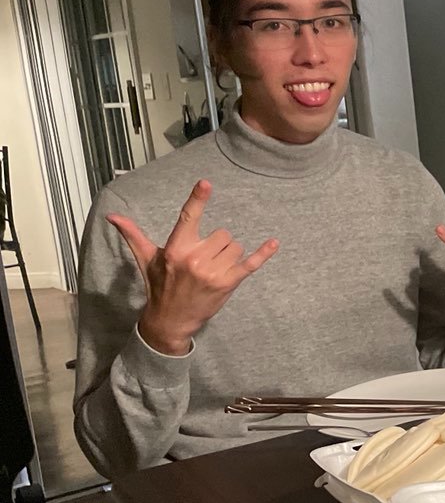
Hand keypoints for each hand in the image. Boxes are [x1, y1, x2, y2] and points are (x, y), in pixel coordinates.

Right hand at [107, 180, 278, 355]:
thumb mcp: (146, 259)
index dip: (198, 199)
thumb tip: (113, 216)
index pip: (189, 217)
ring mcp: (214, 272)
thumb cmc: (159, 285)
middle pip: (222, 233)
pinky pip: (251, 263)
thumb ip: (133, 235)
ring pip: (235, 246)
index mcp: (176, 249)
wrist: (170, 320)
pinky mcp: (229, 283)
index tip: (206, 183)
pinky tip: (274, 243)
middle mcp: (195, 259)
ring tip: (213, 268)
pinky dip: (263, 253)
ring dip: (229, 253)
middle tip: (203, 259)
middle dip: (216, 243)